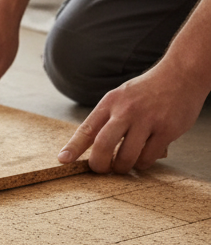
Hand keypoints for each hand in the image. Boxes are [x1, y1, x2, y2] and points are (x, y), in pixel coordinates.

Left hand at [57, 61, 207, 172]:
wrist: (181, 74)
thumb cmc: (148, 90)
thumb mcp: (121, 96)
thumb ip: (108, 119)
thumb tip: (94, 148)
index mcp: (111, 102)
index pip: (87, 128)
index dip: (73, 147)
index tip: (63, 160)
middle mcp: (126, 111)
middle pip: (103, 146)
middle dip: (99, 165)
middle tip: (102, 170)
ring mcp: (147, 120)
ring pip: (127, 157)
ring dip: (123, 167)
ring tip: (125, 164)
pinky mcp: (166, 130)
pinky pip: (148, 157)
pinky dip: (143, 163)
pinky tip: (144, 157)